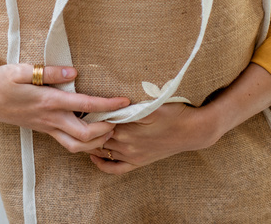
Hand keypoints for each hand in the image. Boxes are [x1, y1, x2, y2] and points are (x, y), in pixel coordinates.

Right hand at [0, 64, 130, 154]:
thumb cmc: (1, 83)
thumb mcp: (20, 70)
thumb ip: (47, 72)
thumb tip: (73, 72)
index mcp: (48, 101)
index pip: (85, 105)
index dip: (108, 105)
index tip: (124, 101)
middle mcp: (50, 119)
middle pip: (86, 136)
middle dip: (107, 130)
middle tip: (120, 119)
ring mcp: (47, 127)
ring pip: (77, 146)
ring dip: (97, 141)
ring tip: (109, 128)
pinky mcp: (45, 130)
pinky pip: (69, 143)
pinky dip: (85, 143)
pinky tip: (93, 132)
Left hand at [89, 102, 215, 174]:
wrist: (193, 131)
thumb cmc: (174, 112)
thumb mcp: (152, 102)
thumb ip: (129, 104)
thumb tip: (111, 102)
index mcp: (127, 126)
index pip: (99, 121)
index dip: (89, 112)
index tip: (82, 104)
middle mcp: (126, 143)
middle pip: (96, 137)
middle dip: (86, 127)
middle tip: (77, 116)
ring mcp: (131, 155)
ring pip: (101, 151)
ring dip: (90, 143)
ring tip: (82, 132)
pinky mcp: (138, 162)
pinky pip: (114, 168)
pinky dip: (101, 164)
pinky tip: (94, 157)